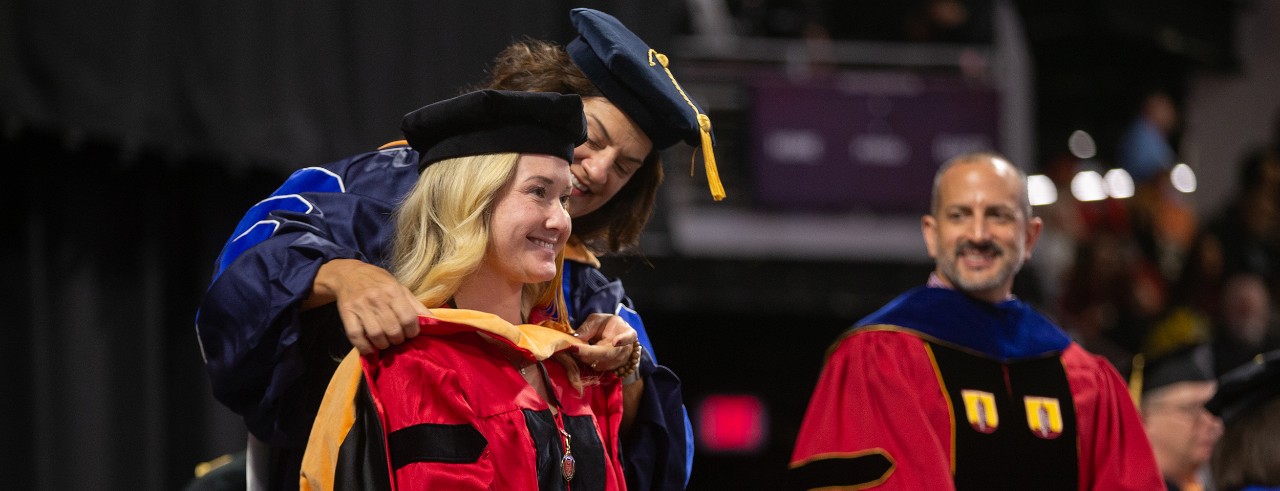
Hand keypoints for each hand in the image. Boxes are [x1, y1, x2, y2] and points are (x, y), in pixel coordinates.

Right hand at [305, 259, 430, 353]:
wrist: (348, 274)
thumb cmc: (378, 282)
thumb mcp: (400, 287)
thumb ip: (416, 305)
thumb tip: (434, 321)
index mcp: (393, 291)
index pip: (409, 318)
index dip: (413, 331)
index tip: (411, 333)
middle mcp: (377, 299)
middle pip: (393, 330)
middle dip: (399, 340)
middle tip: (398, 339)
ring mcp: (360, 307)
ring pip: (376, 336)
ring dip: (384, 345)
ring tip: (386, 342)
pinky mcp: (346, 314)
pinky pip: (356, 337)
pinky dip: (364, 347)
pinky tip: (370, 347)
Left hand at [570, 313, 637, 371]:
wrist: (613, 336)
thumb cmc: (606, 326)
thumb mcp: (597, 320)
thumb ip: (588, 327)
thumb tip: (576, 338)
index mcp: (628, 332)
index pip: (629, 336)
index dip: (623, 340)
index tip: (615, 342)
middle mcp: (626, 349)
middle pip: (608, 354)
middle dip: (589, 352)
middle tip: (573, 347)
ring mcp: (619, 361)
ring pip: (600, 363)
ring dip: (584, 357)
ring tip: (574, 347)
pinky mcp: (611, 369)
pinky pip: (596, 368)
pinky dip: (585, 361)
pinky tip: (579, 353)